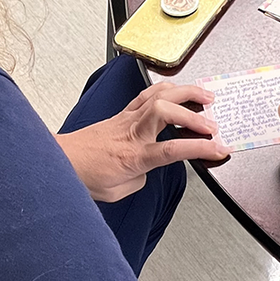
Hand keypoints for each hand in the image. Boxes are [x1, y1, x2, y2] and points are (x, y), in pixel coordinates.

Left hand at [57, 83, 229, 201]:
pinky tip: (176, 90)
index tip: (219, 149)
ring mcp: (127, 118)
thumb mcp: (120, 191)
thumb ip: (142, 178)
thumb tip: (149, 170)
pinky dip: (165, 89)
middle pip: (167, 111)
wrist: (60, 163)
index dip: (200, 148)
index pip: (174, 149)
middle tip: (214, 122)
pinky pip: (146, 94)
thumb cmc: (84, 177)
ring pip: (158, 95)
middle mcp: (132, 132)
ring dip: (185, 92)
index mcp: (134, 156)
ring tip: (204, 96)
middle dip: (194, 114)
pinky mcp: (122, 113)